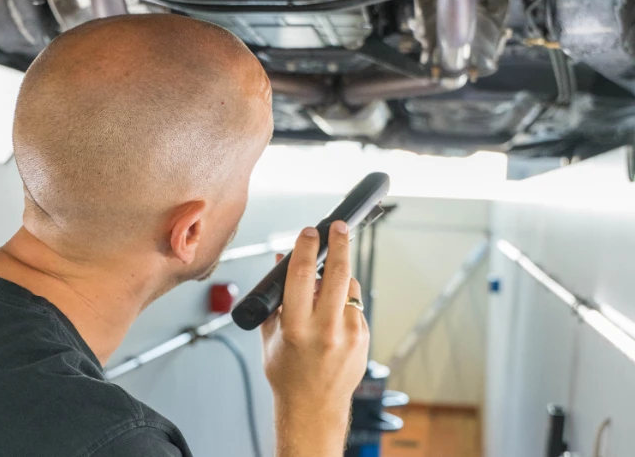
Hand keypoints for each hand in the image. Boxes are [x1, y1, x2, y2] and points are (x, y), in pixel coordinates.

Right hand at [260, 221, 369, 456]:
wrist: (314, 407)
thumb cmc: (287, 372)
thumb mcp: (270, 333)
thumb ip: (275, 296)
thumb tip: (282, 259)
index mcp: (296, 327)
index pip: (302, 275)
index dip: (306, 247)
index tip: (309, 232)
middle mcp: (325, 329)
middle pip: (338, 273)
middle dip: (339, 243)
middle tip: (339, 228)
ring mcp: (349, 335)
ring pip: (350, 287)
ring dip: (339, 278)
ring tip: (326, 287)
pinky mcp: (363, 339)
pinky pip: (355, 306)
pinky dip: (344, 302)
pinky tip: (333, 316)